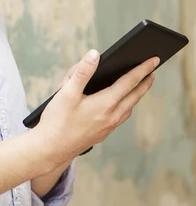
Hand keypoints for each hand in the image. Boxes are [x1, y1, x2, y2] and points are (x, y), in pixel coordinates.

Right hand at [34, 49, 158, 167]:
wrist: (50, 150)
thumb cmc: (56, 121)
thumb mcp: (66, 92)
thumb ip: (82, 72)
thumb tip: (95, 54)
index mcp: (106, 104)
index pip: (130, 82)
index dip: (143, 69)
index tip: (154, 60)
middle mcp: (112, 117)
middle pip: (134, 96)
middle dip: (145, 82)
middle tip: (153, 71)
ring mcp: (108, 127)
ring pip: (129, 108)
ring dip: (136, 95)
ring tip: (139, 86)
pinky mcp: (102, 134)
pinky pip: (121, 117)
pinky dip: (126, 106)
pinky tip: (119, 104)